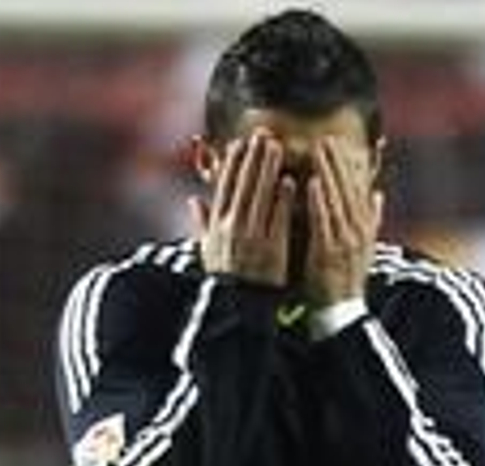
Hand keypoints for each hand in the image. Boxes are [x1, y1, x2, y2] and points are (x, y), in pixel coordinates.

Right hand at [191, 133, 293, 288]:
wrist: (239, 311)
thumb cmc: (226, 283)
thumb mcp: (208, 253)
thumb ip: (201, 225)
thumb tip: (193, 201)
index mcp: (217, 227)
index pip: (224, 186)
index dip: (233, 162)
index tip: (241, 143)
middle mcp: (232, 228)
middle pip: (243, 184)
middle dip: (253, 156)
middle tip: (264, 134)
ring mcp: (252, 238)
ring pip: (260, 195)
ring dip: (268, 168)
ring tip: (278, 147)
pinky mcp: (271, 250)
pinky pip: (277, 219)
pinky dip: (283, 199)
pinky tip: (291, 181)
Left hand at [303, 137, 381, 307]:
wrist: (341, 312)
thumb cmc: (344, 280)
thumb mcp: (363, 248)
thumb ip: (371, 219)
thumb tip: (378, 194)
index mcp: (365, 229)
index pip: (359, 190)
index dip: (350, 166)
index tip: (341, 144)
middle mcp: (358, 232)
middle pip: (349, 190)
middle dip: (338, 162)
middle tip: (328, 137)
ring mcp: (344, 242)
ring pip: (337, 200)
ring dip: (328, 173)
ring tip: (319, 149)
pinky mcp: (328, 252)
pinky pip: (324, 222)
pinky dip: (319, 201)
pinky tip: (311, 182)